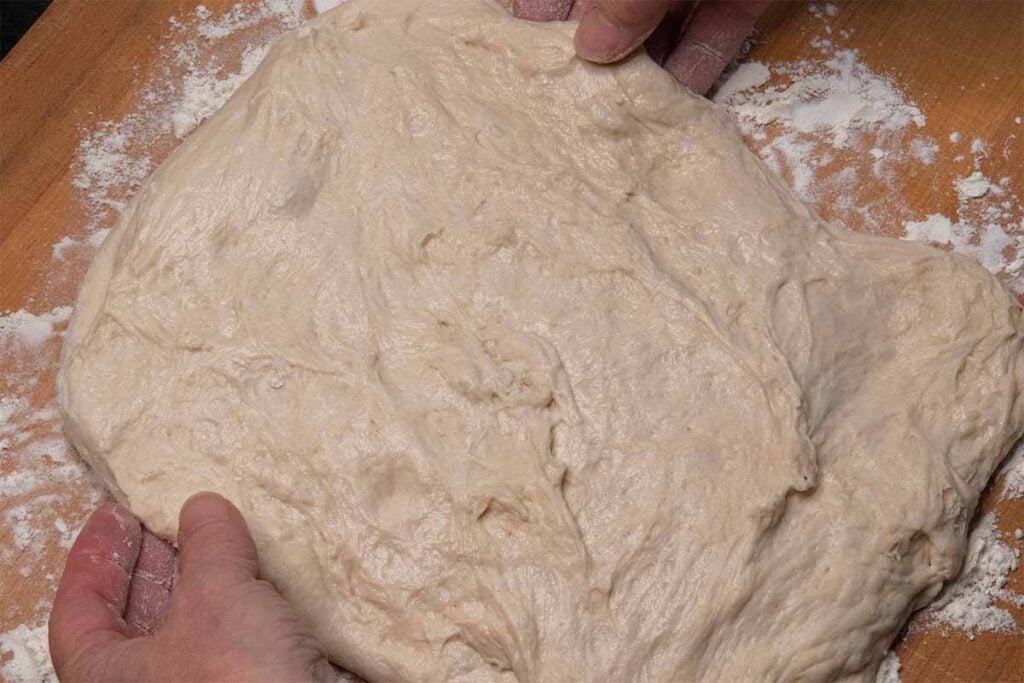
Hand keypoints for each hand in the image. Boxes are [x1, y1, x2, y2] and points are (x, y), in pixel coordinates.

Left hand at [49, 493, 333, 681]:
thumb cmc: (234, 676)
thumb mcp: (217, 594)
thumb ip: (207, 544)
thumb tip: (203, 508)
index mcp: (105, 676)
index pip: (79, 610)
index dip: (95, 557)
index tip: (116, 514)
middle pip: (135, 618)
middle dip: (158, 565)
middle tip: (175, 517)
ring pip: (191, 630)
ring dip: (208, 584)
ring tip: (228, 539)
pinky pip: (231, 642)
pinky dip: (243, 607)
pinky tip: (266, 580)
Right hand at [513, 0, 768, 93]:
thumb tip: (592, 47)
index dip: (546, 1)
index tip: (526, 43)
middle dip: (597, 40)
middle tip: (575, 95)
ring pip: (666, 13)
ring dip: (648, 57)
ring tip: (622, 107)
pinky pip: (722, 19)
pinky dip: (705, 52)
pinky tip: (682, 91)